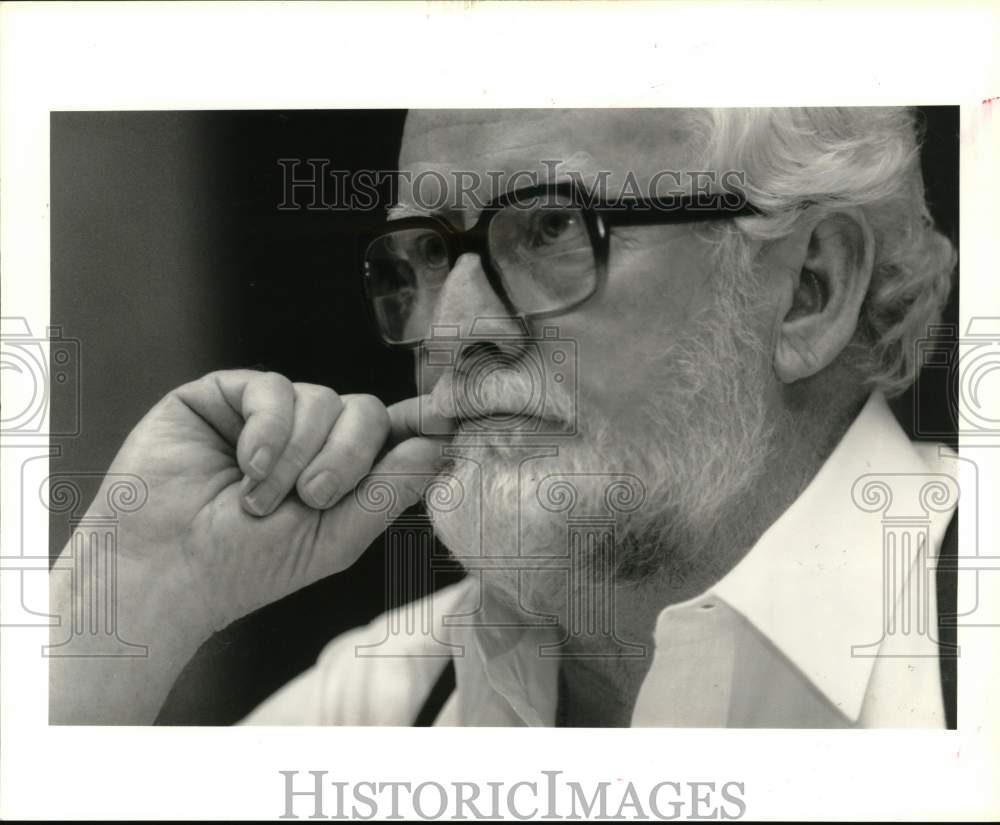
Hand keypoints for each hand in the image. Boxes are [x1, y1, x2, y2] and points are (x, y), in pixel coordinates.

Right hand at [83, 369, 451, 635]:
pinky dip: (269, 431)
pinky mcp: (228, 394)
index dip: (422, 424)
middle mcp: (311, 438)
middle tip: (314, 498)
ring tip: (259, 500)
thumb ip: (388, 490)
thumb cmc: (245, 566)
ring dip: (297, 457)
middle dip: (347, 458)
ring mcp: (270, 413)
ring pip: (323, 398)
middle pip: (365, 412)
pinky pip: (275, 388)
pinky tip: (246, 466)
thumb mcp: (335, 538)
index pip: (392, 434)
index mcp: (340, 472)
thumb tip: (440, 444)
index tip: (451, 420)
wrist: (164, 569)